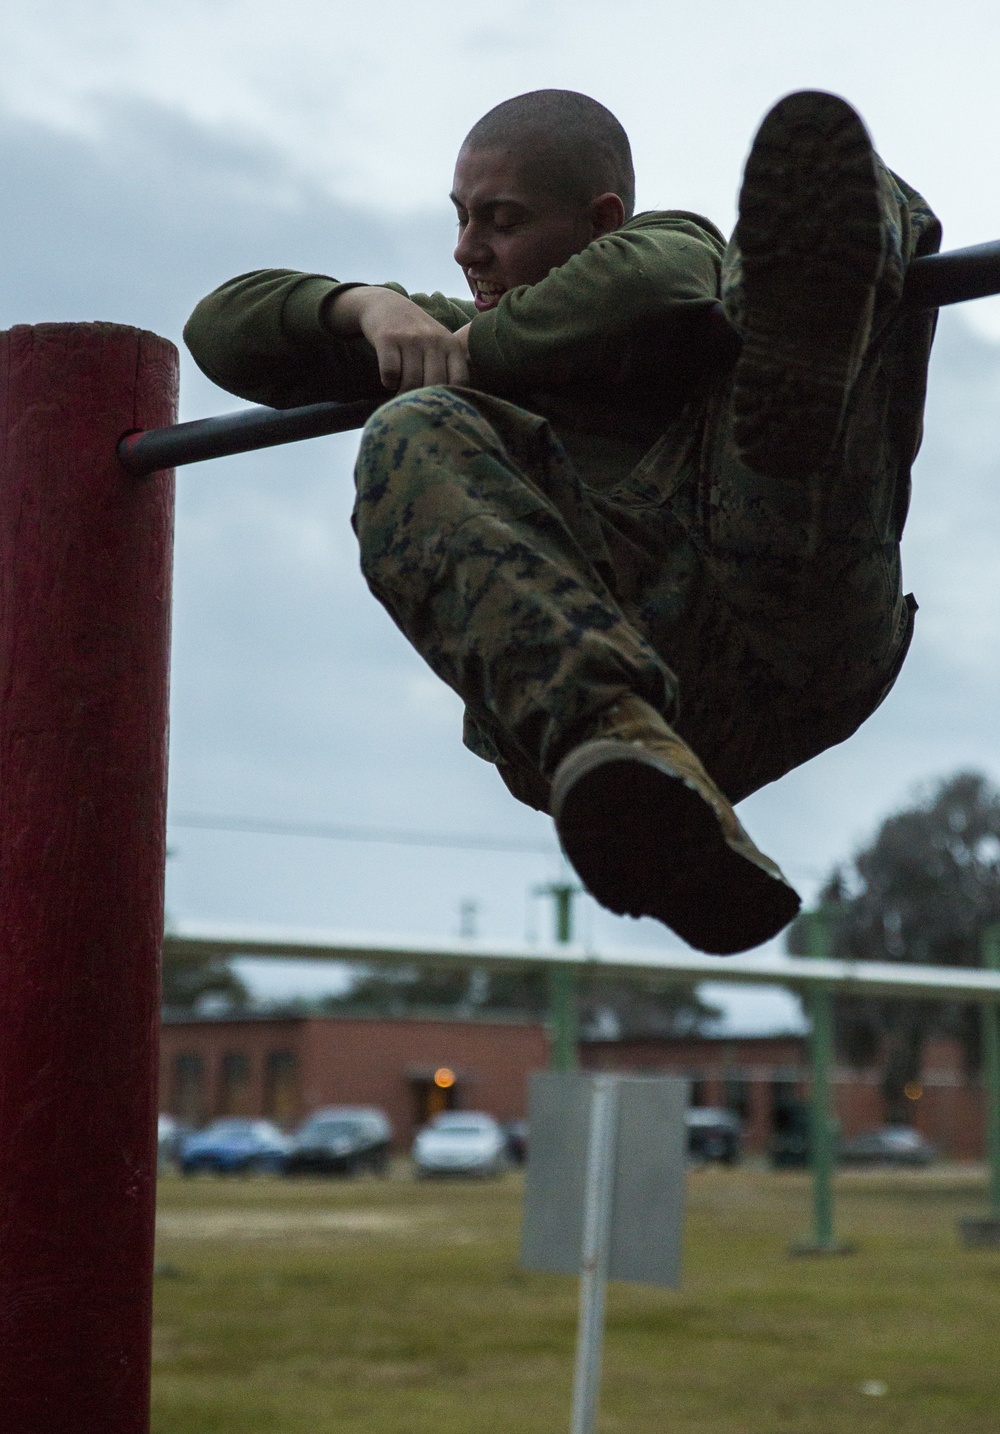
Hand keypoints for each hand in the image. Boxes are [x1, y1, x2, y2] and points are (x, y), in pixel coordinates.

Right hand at [325, 287, 469, 391]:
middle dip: (424, 400)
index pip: (460, 381)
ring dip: (403, 394)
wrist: (385, 305)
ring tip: (401, 394)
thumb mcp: (439, 344)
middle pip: (435, 384)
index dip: (450, 398)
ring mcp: (411, 338)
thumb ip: (449, 369)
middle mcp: (434, 340)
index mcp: (451, 345)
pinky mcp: (388, 338)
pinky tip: (389, 380)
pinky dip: (389, 382)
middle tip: (415, 403)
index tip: (438, 404)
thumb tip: (452, 406)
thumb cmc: (416, 335)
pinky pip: (391, 373)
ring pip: (411, 382)